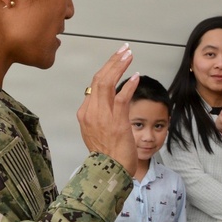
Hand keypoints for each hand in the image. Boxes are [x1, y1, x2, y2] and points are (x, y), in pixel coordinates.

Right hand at [77, 45, 138, 174]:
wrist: (109, 171)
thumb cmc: (107, 154)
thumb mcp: (96, 132)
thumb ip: (100, 115)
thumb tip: (109, 101)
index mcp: (84, 113)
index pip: (94, 86)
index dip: (106, 71)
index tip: (117, 62)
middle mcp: (91, 112)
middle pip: (99, 78)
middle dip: (112, 61)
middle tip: (123, 50)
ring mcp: (103, 115)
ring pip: (107, 82)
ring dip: (119, 66)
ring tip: (129, 54)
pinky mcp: (117, 120)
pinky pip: (121, 97)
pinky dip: (129, 85)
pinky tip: (136, 76)